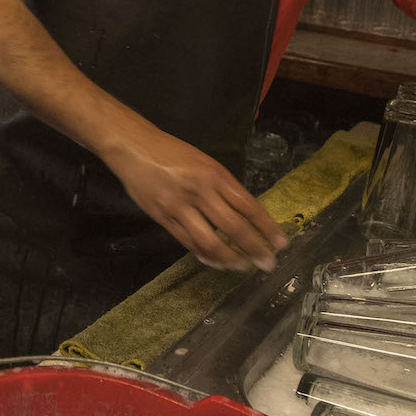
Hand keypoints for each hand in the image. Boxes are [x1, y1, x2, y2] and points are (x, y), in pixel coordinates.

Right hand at [107, 128, 287, 272]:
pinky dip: (204, 255)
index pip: (249, 206)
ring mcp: (180, 206)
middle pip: (233, 227)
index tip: (281, 244)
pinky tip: (215, 261)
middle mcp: (201, 191)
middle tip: (268, 264)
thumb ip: (222, 187)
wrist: (134, 147)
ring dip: (229, 258)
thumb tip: (243, 215)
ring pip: (210, 241)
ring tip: (242, 267)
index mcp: (216, 175)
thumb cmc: (172, 152)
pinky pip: (187, 242)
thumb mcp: (205, 162)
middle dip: (254, 249)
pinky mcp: (162, 218)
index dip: (267, 228)